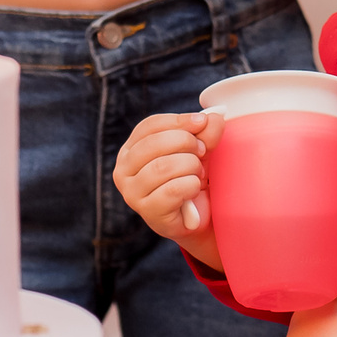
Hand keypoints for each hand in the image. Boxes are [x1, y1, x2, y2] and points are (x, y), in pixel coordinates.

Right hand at [113, 111, 221, 271]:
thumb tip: (213, 118)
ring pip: (163, 167)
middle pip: (153, 144)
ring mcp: (132, 193)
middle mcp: (123, 171)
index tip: (201, 122)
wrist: (197, 217)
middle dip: (186, 143)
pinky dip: (191, 185)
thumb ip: (205, 132)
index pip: (149, 126)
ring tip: (198, 173)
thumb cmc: (190, 178)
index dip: (178, 121)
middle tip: (202, 152)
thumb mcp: (198, 150)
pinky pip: (172, 190)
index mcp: (130, 150)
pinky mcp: (148, 212)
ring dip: (190, 166)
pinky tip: (194, 189)